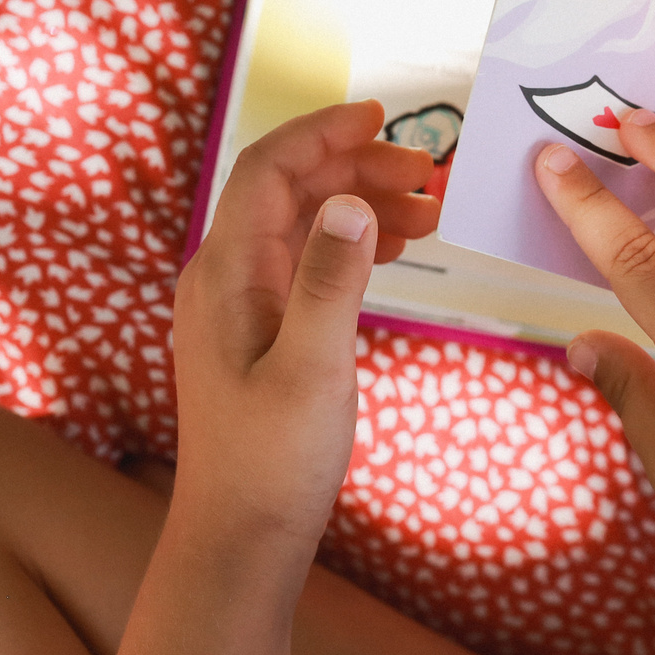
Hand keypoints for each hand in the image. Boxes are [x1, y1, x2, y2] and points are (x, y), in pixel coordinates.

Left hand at [170, 102, 439, 550]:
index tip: (384, 117)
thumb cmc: (275, 460)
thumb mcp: (314, 367)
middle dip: (358, 168)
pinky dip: (352, 244)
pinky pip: (305, 262)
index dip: (323, 133)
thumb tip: (351, 202)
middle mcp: (224, 278)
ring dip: (362, 205)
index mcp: (226, 273)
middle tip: (431, 175)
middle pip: (289, 190)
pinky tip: (395, 251)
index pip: (268, 170)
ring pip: (302, 225)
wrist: (240, 537)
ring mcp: (240, 307)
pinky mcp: (260, 334)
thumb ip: (331, 280)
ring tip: (431, 212)